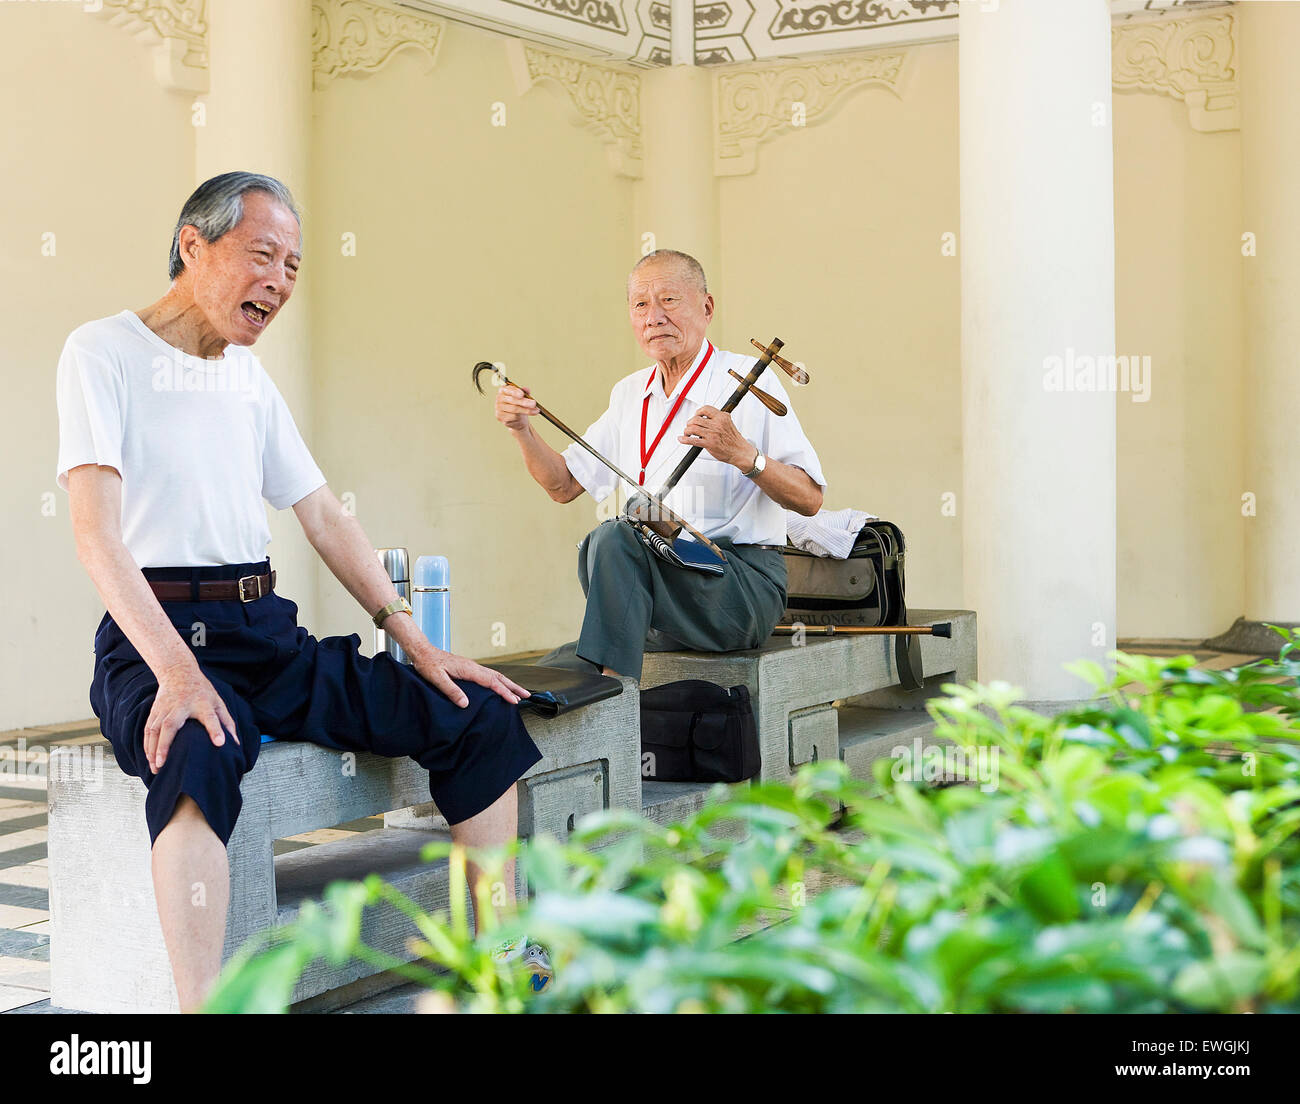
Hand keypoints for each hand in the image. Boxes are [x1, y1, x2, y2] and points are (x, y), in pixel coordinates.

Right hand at [144, 664, 239, 774]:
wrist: (178, 672)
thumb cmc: (202, 691)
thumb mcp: (218, 702)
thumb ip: (227, 722)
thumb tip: (236, 744)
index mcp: (202, 703)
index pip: (210, 716)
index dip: (215, 729)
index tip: (220, 743)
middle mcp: (181, 706)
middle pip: (171, 725)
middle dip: (165, 745)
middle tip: (163, 764)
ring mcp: (165, 708)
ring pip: (154, 729)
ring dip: (152, 749)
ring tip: (155, 768)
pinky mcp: (154, 711)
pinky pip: (147, 730)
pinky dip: (147, 745)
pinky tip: (149, 758)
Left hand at [410, 647, 529, 708]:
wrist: (423, 652)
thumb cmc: (428, 664)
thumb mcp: (437, 679)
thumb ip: (452, 691)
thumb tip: (465, 704)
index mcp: (469, 669)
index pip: (492, 682)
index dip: (504, 692)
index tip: (514, 701)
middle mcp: (473, 667)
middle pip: (499, 677)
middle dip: (513, 687)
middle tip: (526, 696)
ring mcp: (472, 667)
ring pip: (495, 675)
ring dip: (508, 684)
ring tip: (518, 693)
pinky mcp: (469, 669)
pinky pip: (489, 675)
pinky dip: (498, 682)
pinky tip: (499, 687)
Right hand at [495, 384, 538, 432]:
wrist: (516, 419)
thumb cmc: (519, 404)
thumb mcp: (523, 397)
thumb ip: (525, 392)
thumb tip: (527, 389)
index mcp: (503, 390)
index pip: (508, 390)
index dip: (515, 392)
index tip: (522, 394)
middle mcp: (499, 398)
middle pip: (512, 400)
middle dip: (524, 402)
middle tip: (534, 403)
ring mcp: (499, 408)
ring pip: (514, 409)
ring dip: (526, 410)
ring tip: (536, 411)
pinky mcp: (500, 417)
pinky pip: (512, 417)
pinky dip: (521, 417)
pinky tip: (527, 416)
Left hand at [678, 405, 753, 469]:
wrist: (740, 451)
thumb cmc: (735, 440)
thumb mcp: (729, 423)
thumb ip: (720, 418)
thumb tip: (709, 415)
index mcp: (722, 417)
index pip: (705, 409)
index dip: (697, 412)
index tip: (696, 415)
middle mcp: (717, 424)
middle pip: (696, 418)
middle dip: (690, 422)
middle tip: (690, 426)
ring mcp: (712, 434)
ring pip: (692, 428)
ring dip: (686, 430)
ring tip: (687, 433)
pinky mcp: (709, 444)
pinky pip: (693, 440)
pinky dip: (684, 439)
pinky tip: (682, 439)